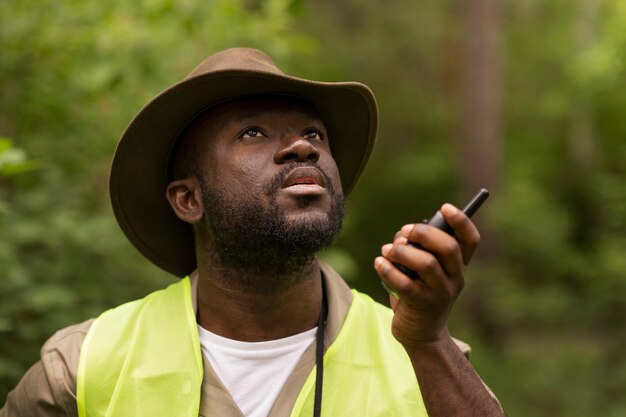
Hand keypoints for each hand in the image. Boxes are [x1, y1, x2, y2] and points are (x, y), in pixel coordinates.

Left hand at [373, 203, 480, 351]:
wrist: (421, 334)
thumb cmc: (420, 293)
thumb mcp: (425, 271)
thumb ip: (420, 249)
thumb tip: (403, 235)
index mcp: (459, 266)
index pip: (470, 240)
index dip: (461, 221)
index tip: (445, 207)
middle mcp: (455, 279)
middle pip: (449, 248)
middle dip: (424, 233)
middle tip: (405, 231)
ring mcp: (441, 294)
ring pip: (427, 264)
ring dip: (403, 251)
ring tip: (387, 250)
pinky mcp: (421, 306)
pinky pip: (405, 284)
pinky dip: (388, 269)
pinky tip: (379, 262)